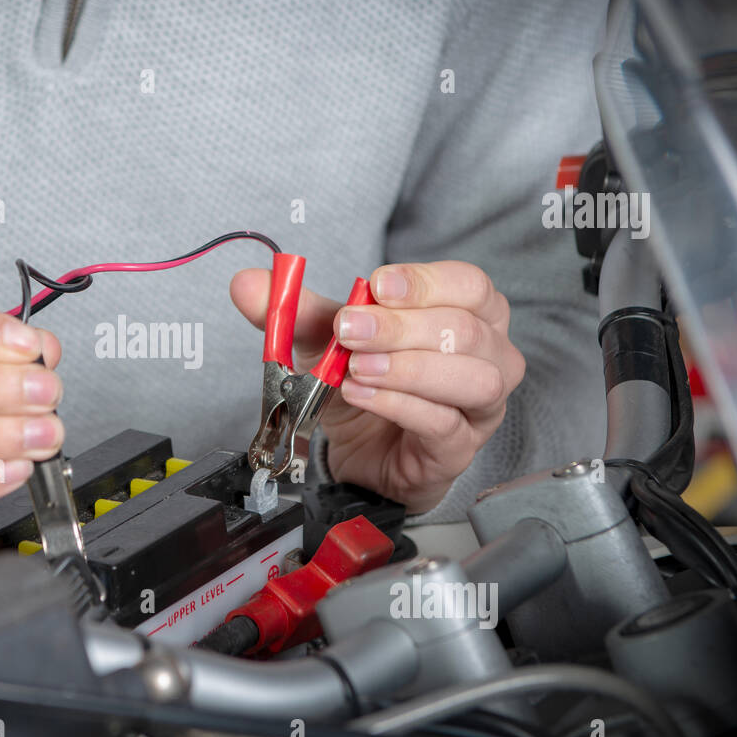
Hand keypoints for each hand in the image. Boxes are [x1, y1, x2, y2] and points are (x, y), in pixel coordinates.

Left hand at [231, 261, 524, 512]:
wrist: (361, 454)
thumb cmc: (366, 385)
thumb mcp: (327, 341)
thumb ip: (294, 310)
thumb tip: (247, 282)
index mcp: (470, 314)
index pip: (469, 286)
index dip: (426, 282)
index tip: (377, 285)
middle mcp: (488, 357)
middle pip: (467, 330)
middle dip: (401, 327)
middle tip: (348, 330)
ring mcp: (479, 408)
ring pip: (471, 378)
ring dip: (407, 369)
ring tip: (356, 368)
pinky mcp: (458, 449)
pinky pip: (443, 424)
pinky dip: (398, 406)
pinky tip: (361, 395)